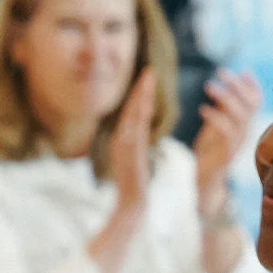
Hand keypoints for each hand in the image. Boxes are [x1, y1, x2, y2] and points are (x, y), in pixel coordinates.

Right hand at [108, 68, 157, 210]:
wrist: (131, 202)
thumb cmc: (133, 181)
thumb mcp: (134, 156)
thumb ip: (135, 140)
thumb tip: (138, 125)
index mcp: (125, 138)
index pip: (134, 111)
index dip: (140, 93)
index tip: (148, 75)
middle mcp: (122, 139)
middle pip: (132, 109)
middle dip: (141, 89)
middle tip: (149, 70)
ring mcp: (125, 146)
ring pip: (133, 117)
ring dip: (140, 98)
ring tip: (147, 82)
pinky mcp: (129, 155)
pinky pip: (134, 132)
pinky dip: (137, 117)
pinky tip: (142, 105)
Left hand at [194, 69, 262, 193]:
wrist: (206, 180)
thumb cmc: (211, 150)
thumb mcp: (217, 124)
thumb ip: (224, 107)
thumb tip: (227, 84)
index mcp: (245, 125)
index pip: (257, 102)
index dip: (253, 86)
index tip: (244, 70)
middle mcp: (245, 133)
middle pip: (250, 105)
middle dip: (237, 85)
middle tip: (220, 71)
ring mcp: (237, 144)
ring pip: (239, 117)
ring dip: (225, 98)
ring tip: (208, 85)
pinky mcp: (227, 153)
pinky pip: (226, 132)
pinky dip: (216, 118)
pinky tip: (203, 109)